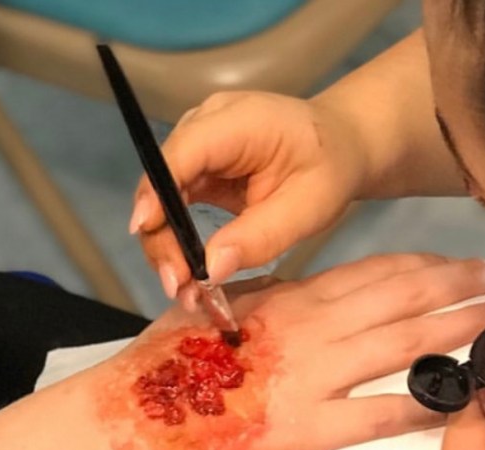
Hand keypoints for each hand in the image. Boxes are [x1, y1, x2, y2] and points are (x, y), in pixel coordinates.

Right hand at [93, 254, 484, 449]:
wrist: (137, 417)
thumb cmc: (167, 364)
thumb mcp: (213, 308)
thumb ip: (261, 296)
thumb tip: (290, 285)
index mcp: (289, 297)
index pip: (374, 271)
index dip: (428, 266)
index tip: (463, 264)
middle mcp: (311, 329)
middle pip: (405, 300)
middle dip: (463, 291)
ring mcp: (312, 379)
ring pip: (405, 348)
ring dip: (461, 336)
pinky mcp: (307, 430)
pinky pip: (380, 416)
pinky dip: (424, 407)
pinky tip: (460, 404)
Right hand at [130, 91, 364, 298]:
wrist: (340, 147)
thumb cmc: (330, 168)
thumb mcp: (308, 208)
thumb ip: (259, 237)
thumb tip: (211, 269)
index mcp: (237, 121)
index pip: (180, 154)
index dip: (155, 192)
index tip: (144, 231)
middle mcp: (205, 127)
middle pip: (160, 182)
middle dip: (161, 238)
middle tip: (176, 288)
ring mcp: (196, 148)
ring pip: (159, 200)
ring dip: (166, 248)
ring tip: (184, 291)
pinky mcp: (195, 170)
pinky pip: (172, 207)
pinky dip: (177, 243)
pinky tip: (188, 275)